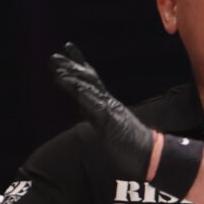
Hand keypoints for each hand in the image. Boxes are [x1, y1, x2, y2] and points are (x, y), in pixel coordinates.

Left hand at [50, 45, 158, 183]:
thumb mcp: (106, 125)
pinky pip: (100, 109)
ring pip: (92, 90)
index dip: (78, 63)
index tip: (67, 47)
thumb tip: (81, 104)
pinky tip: (79, 90)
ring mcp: (111, 111)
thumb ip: (94, 113)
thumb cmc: (129, 144)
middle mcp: (108, 103)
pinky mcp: (114, 123)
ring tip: (60, 70)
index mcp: (106, 103)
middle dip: (70, 67)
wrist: (150, 155)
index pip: (90, 79)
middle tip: (53, 57)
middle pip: (88, 80)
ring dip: (75, 80)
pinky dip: (89, 98)